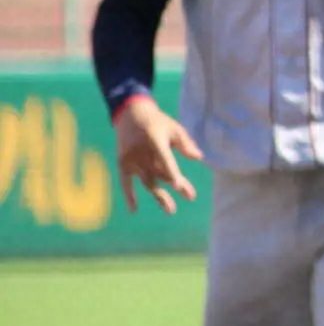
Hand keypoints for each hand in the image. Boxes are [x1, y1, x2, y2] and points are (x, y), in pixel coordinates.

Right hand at [113, 96, 203, 214]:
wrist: (131, 116)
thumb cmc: (158, 122)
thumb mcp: (174, 128)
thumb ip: (185, 143)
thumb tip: (199, 158)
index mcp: (155, 141)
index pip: (165, 160)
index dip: (172, 173)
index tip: (179, 186)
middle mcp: (141, 153)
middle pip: (160, 173)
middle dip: (176, 185)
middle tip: (191, 196)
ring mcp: (130, 160)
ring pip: (147, 181)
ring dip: (159, 196)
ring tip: (171, 210)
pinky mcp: (123, 165)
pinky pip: (125, 183)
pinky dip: (129, 196)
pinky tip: (134, 209)